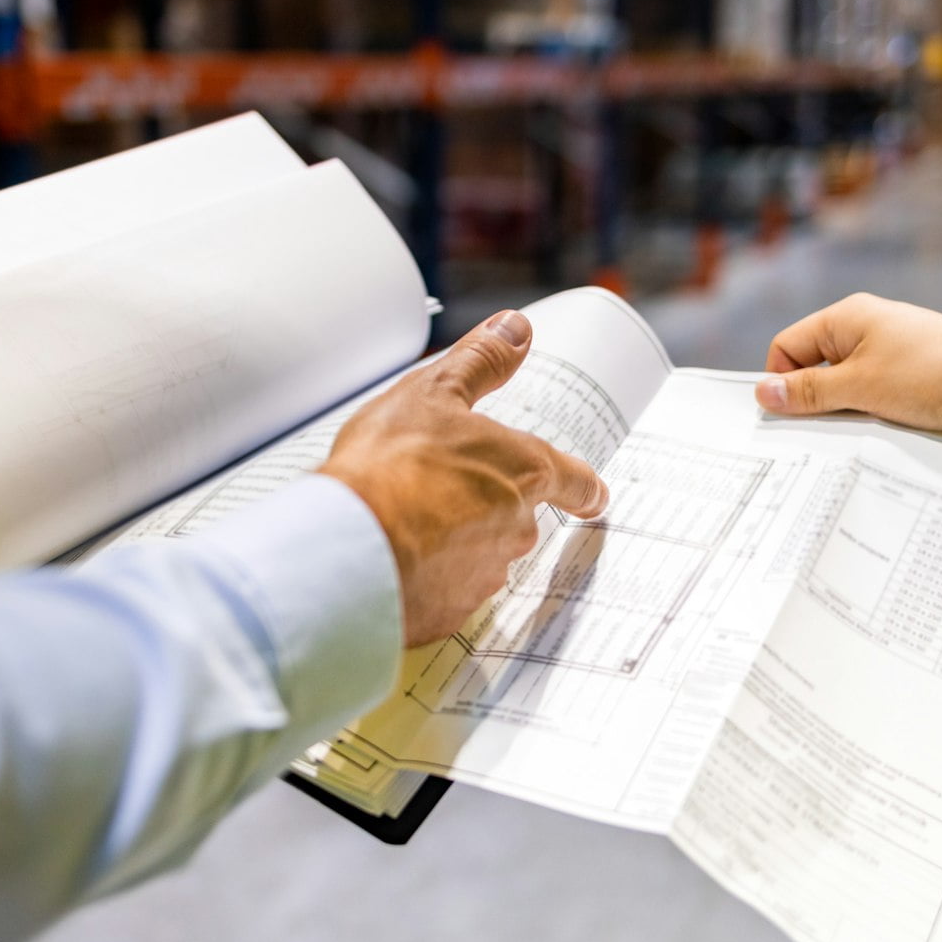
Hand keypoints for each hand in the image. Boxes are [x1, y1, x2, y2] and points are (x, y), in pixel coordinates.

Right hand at [321, 310, 608, 646]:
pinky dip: (425, 577)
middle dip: (485, 506)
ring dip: (452, 541)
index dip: (583, 487)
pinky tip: (393, 558)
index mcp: (522, 472)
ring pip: (479, 555)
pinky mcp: (449, 612)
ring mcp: (484, 576)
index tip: (592, 495)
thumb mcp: (435, 392)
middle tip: (439, 489)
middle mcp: (516, 528)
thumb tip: (517, 328)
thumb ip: (481, 361)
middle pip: (517, 517)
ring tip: (404, 521)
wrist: (349, 547)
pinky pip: (444, 592)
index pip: (575, 481)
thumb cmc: (391, 466)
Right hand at [753, 293, 941, 505]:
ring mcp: (895, 358)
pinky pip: (877, 403)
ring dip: (847, 417)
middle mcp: (869, 332)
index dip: (780, 382)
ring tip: (858, 437)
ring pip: (848, 392)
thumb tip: (764, 392)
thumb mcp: (862, 386)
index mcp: (848, 318)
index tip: (785, 419)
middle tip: (814, 438)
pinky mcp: (917, 383)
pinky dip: (875, 422)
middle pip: (816, 370)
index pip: (787, 347)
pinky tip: (884, 439)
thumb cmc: (938, 374)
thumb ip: (810, 392)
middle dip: (813, 404)